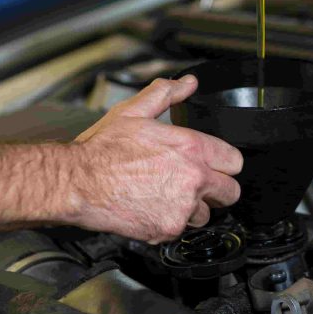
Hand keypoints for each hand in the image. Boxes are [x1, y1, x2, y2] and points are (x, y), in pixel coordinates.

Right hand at [67, 76, 242, 241]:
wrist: (78, 183)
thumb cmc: (102, 150)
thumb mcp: (134, 111)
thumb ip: (166, 94)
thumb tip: (187, 84)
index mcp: (190, 148)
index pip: (234, 161)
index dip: (223, 162)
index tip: (214, 164)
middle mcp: (193, 179)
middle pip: (230, 192)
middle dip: (217, 188)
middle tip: (197, 183)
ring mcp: (181, 207)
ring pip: (207, 214)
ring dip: (193, 208)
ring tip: (168, 195)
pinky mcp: (168, 229)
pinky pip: (182, 229)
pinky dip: (171, 222)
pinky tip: (153, 206)